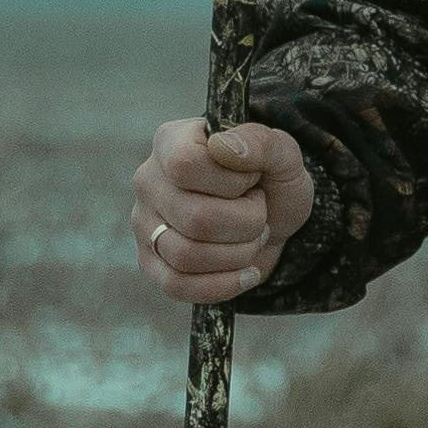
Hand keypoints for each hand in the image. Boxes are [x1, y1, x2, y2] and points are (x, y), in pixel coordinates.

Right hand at [132, 118, 313, 305]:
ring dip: (238, 254)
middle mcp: (148, 181)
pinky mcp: (150, 263)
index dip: (231, 182)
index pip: (185, 165)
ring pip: (187, 256)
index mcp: (171, 142)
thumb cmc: (271, 182)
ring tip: (252, 237)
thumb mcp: (283, 155)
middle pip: (194, 219)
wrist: (273, 220)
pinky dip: (223, 285)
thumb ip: (261, 142)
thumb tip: (222, 147)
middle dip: (246, 223)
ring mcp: (144, 224)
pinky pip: (178, 286)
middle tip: (259, 213)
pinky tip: (247, 272)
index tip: (252, 179)